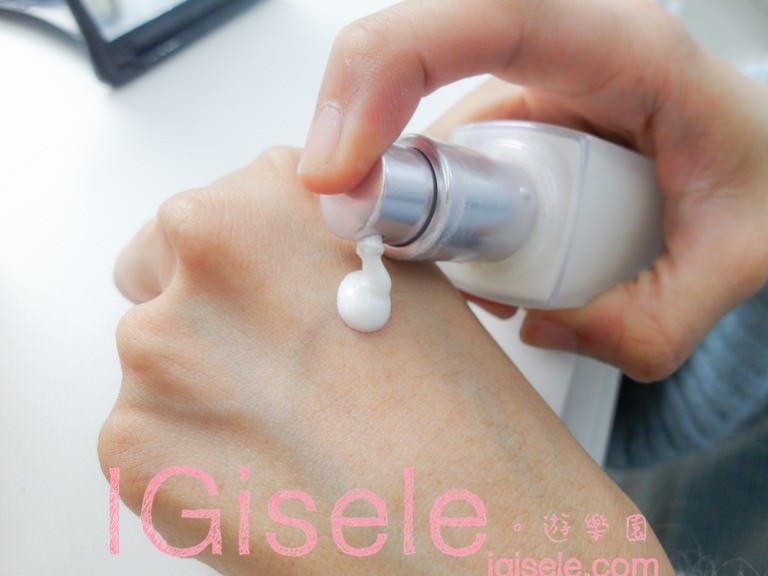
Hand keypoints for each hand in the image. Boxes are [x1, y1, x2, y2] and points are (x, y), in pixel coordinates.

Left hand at [102, 148, 670, 574]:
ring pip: (154, 361)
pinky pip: (145, 435)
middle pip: (160, 276)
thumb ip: (311, 250)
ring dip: (200, 389)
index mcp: (270, 198)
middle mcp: (202, 256)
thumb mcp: (400, 279)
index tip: (260, 300)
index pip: (202, 220)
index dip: (237, 266)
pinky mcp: (132, 443)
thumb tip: (275, 269)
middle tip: (273, 372)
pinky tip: (262, 474)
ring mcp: (157, 349)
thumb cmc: (461, 416)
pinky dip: (189, 456)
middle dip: (206, 318)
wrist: (473, 529)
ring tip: (285, 431)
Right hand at [297, 0, 767, 380]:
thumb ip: (650, 322)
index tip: (343, 168)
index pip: (489, 19)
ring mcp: (535, 80)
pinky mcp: (516, 113)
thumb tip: (545, 327)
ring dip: (406, 188)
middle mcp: (569, 46)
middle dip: (364, 142)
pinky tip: (464, 249)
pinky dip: (434, 201)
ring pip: (430, 115)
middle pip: (424, 58)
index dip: (390, 70)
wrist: (766, 155)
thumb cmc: (760, 173)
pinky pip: (448, 147)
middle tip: (357, 228)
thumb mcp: (734, 261)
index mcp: (627, 51)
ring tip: (444, 261)